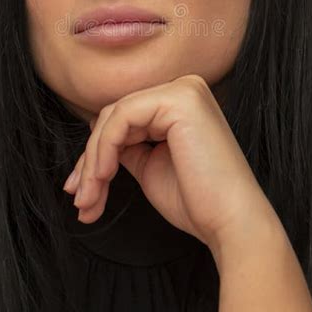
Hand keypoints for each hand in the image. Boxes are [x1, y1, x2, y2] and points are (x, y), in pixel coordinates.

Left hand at [63, 74, 278, 252]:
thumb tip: (93, 141)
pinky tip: (103, 178)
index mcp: (181, 102)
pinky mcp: (178, 100)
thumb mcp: (150, 166)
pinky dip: (103, 151)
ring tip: (88, 199)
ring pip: (113, 118)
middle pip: (116, 116)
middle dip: (90, 161)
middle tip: (80, 200)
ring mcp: (183, 91)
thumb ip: (126, 147)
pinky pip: (121, 119)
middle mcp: (185, 88)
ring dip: (93, 162)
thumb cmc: (197, 201)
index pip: (125, 119)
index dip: (95, 154)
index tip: (80, 190)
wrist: (231, 223)